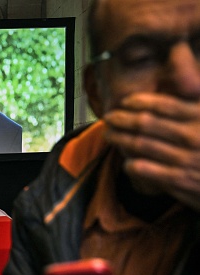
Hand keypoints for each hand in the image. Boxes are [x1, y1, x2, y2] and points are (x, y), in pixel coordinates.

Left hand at [104, 92, 199, 211]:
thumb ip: (195, 98)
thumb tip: (181, 69)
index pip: (165, 104)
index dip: (139, 101)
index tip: (125, 101)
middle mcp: (194, 135)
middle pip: (146, 123)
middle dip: (122, 119)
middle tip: (108, 117)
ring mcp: (187, 159)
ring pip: (141, 145)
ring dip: (120, 139)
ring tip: (109, 134)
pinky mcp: (181, 181)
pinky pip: (145, 169)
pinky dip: (132, 164)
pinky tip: (127, 162)